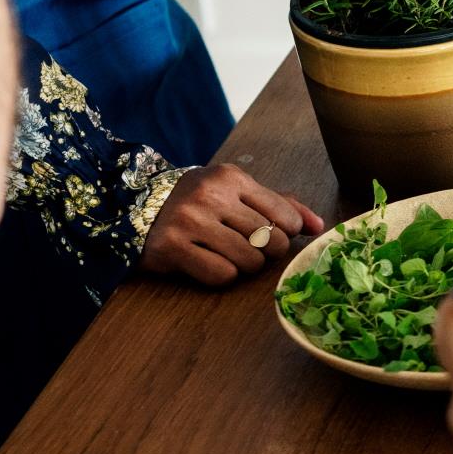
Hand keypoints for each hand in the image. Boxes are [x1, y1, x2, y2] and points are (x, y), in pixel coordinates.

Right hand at [139, 164, 323, 286]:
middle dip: (267, 252)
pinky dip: (221, 275)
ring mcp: (189, 221)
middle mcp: (210, 195)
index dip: (285, 233)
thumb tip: (319, 226)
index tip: (270, 233)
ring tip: (228, 254)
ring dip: (245, 266)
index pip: (284, 215)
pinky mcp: (172, 248)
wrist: (133, 207)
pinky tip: (207, 262)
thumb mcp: (236, 191)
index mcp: (231, 178)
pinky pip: (220, 275)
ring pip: (249, 261)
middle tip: (249, 247)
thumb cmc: (197, 201)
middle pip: (270, 241)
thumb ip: (280, 204)